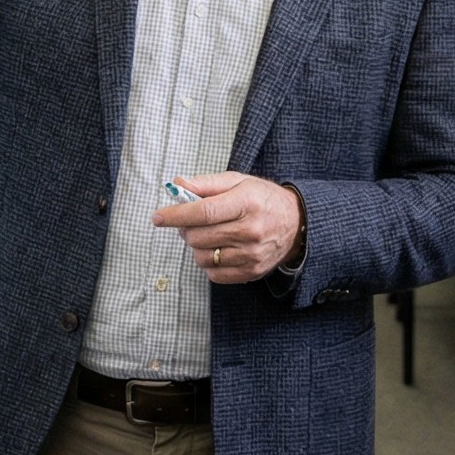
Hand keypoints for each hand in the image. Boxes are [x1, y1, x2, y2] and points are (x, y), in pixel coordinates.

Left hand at [155, 173, 305, 285]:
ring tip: (205, 235)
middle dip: (185, 229)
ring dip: (196, 246)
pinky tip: (215, 249)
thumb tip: (177, 185)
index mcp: (246, 202)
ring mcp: (251, 254)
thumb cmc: (263, 199)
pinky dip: (207, 262)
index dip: (175, 215)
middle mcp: (250, 230)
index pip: (203, 211)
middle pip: (199, 235)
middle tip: (188, 221)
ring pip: (203, 256)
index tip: (157, 217)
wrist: (296, 224)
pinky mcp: (252, 272)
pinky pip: (214, 273)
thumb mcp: (238, 181)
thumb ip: (206, 183)